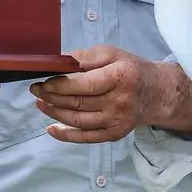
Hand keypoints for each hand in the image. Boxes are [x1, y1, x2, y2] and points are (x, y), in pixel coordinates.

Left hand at [31, 46, 161, 143]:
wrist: (155, 93)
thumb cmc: (129, 69)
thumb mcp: (111, 54)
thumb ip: (84, 57)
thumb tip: (56, 62)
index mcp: (120, 77)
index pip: (84, 84)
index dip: (60, 85)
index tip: (42, 81)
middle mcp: (120, 101)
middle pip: (78, 103)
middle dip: (52, 97)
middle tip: (36, 90)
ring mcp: (117, 121)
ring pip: (78, 120)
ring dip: (55, 113)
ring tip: (41, 104)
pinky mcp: (114, 134)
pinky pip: (86, 138)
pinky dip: (66, 135)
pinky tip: (51, 128)